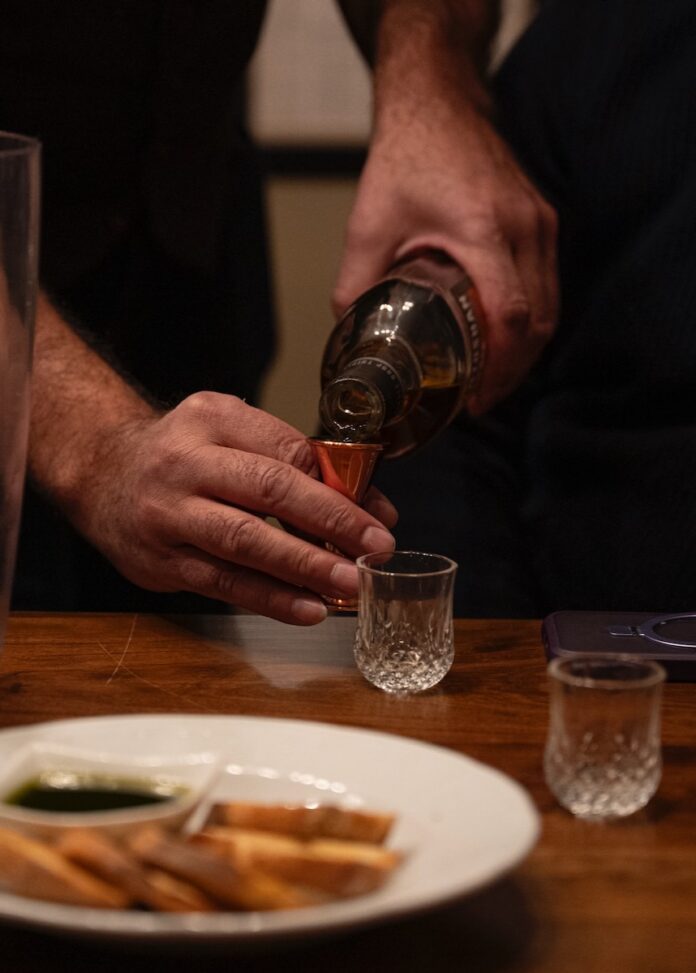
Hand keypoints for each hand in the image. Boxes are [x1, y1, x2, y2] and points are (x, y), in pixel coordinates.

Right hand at [75, 393, 396, 624]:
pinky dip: (270, 598)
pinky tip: (307, 608)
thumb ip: (296, 463)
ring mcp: (168, 513)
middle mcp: (185, 462)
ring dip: (303, 568)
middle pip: (268, 491)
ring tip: (347, 584)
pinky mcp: (160, 560)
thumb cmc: (184, 453)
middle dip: (330, 522)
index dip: (338, 487)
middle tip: (373, 549)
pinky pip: (223, 583)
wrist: (103, 472)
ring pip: (244, 542)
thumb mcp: (232, 432)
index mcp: (212, 419)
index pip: (286, 451)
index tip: (376, 518)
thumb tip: (371, 506)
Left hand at [334, 98, 557, 413]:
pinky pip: (548, 283)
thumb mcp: (367, 225)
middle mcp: (524, 226)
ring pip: (550, 305)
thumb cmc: (404, 159)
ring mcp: (540, 221)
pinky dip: (532, 318)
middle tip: (483, 400)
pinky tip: (504, 339)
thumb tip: (349, 334)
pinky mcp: (542, 218)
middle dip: (514, 369)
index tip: (476, 397)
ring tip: (494, 379)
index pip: (511, 315)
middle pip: (539, 320)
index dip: (499, 367)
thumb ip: (354, 285)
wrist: (438, 106)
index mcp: (484, 229)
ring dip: (527, 349)